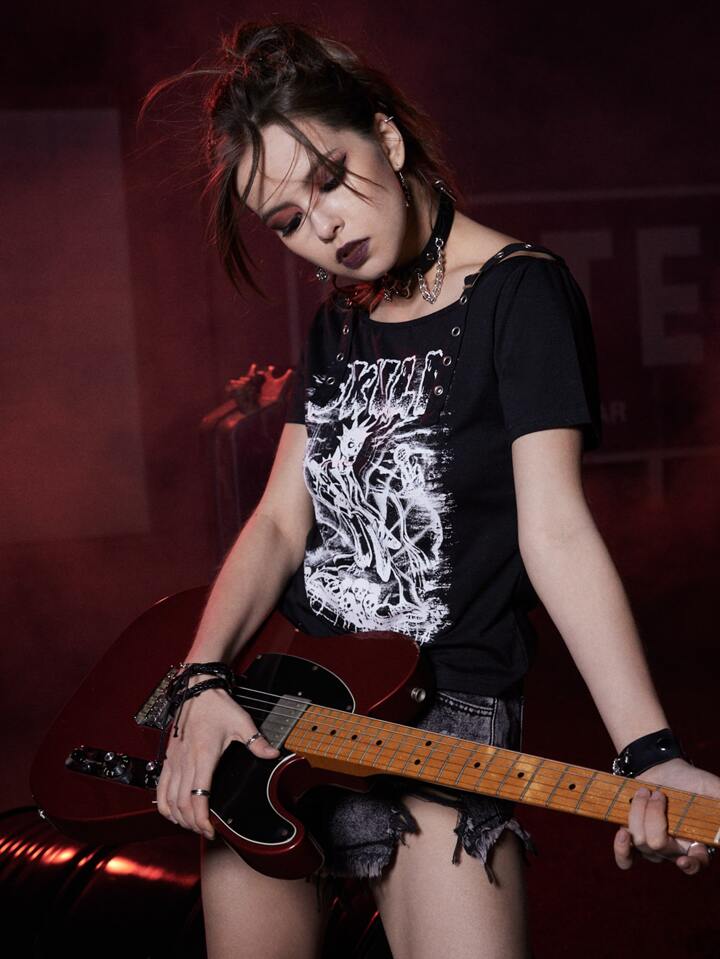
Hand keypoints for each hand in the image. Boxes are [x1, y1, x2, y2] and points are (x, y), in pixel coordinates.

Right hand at [155, 678, 279, 839]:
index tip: (211, 831)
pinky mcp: (168, 758)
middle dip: (192, 824)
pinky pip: (160, 787)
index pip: (198, 797)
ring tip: (191, 825)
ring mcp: (174, 760)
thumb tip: (273, 754)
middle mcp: (185, 761)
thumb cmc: (218, 706)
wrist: (197, 689)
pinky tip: (173, 811)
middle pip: (181, 804)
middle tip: (205, 832)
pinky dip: (164, 804)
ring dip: (177, 817)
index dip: (201, 819)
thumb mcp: (242, 722)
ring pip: (167, 799)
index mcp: (203, 756)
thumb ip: (257, 742)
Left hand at [613, 758, 719, 874]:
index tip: (684, 859)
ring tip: (645, 793)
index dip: (690, 865)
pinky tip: (623, 833)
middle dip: (654, 816)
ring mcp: (652, 846)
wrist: (662, 768)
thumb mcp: (711, 788)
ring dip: (638, 812)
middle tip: (659, 794)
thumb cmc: (691, 781)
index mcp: (696, 842)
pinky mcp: (634, 839)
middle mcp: (674, 850)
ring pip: (640, 842)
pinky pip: (625, 858)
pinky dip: (621, 848)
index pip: (697, 863)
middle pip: (658, 845)